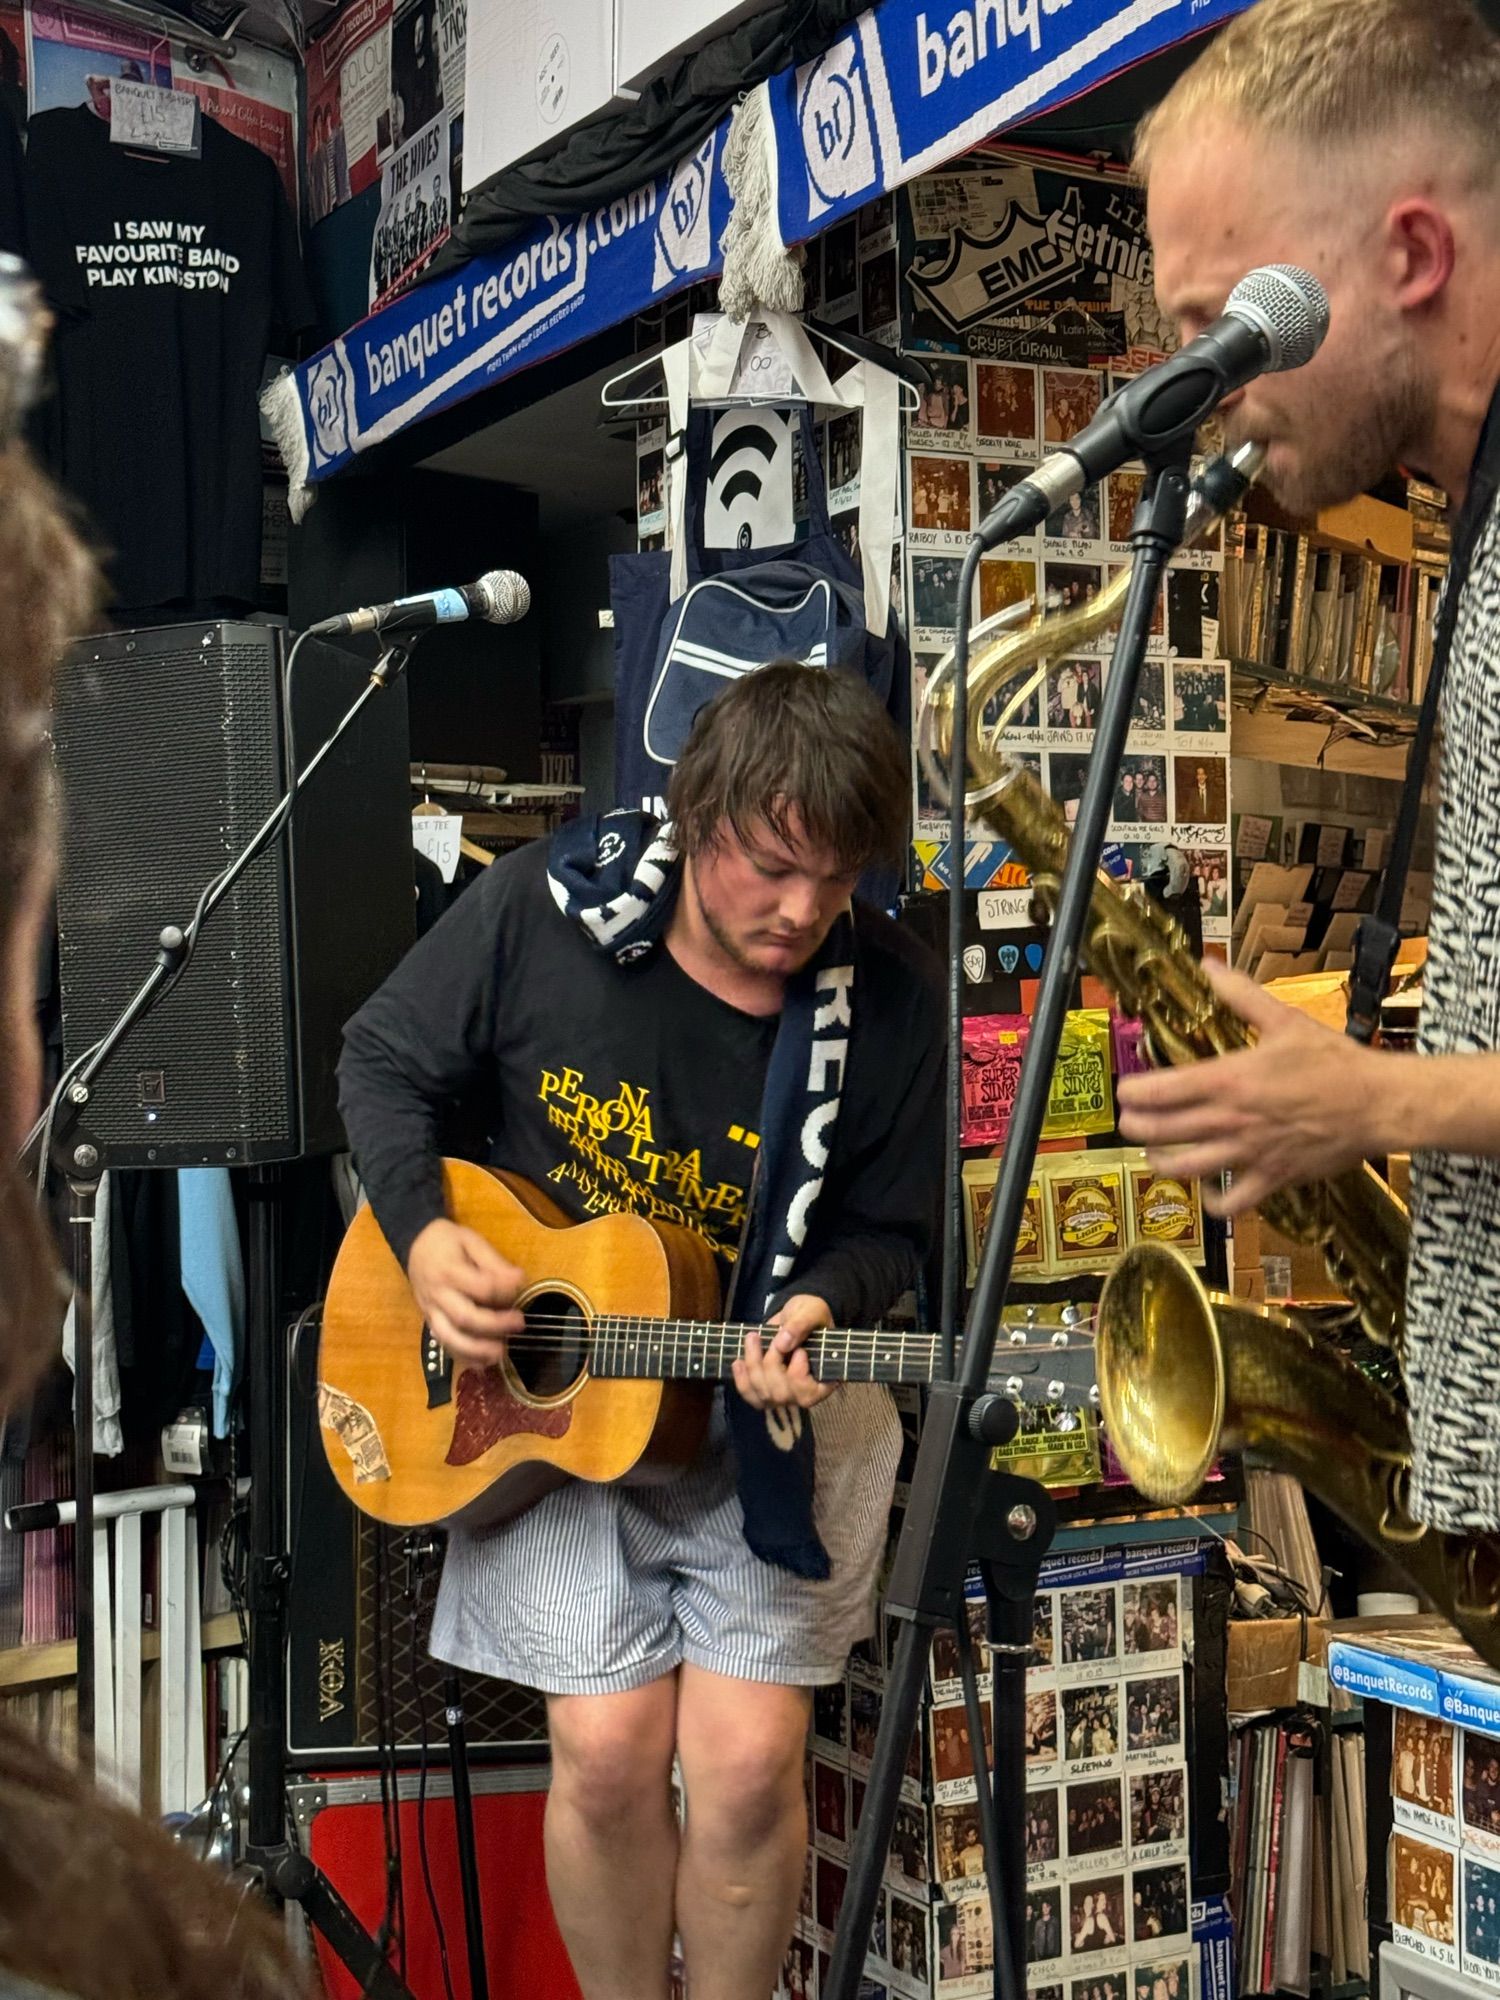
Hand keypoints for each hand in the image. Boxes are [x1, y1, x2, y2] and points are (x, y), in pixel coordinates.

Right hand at [406, 1217, 525, 1363]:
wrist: (415, 1246)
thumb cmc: (448, 1242)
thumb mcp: (472, 1241)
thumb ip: (494, 1262)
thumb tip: (519, 1279)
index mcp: (449, 1270)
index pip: (481, 1286)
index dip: (505, 1289)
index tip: (522, 1283)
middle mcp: (438, 1294)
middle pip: (465, 1317)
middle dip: (495, 1325)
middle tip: (520, 1323)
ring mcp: (432, 1311)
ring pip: (450, 1338)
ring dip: (477, 1350)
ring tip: (501, 1353)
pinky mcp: (430, 1322)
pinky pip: (444, 1344)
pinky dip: (463, 1356)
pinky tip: (482, 1363)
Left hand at [732, 1294, 835, 1411]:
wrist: (795, 1315)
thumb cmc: (811, 1314)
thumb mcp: (812, 1311)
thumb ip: (801, 1325)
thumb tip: (782, 1343)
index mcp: (825, 1380)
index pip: (808, 1394)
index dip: (798, 1374)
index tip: (800, 1351)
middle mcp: (803, 1394)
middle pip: (781, 1394)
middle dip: (772, 1363)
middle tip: (775, 1339)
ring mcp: (782, 1395)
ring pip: (762, 1394)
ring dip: (753, 1365)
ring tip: (752, 1338)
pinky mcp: (764, 1390)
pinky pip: (749, 1394)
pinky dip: (741, 1378)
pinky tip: (738, 1361)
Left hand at [1115, 959, 1388, 1215]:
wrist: (1378, 1103)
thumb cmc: (1333, 1061)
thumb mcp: (1284, 1019)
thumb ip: (1240, 994)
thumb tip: (1207, 966)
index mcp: (1228, 1079)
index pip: (1158, 1091)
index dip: (1131, 1093)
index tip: (1125, 1090)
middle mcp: (1230, 1120)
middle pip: (1159, 1132)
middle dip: (1135, 1127)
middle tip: (1130, 1120)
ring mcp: (1249, 1154)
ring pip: (1184, 1170)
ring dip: (1161, 1162)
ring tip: (1157, 1152)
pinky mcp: (1271, 1179)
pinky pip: (1230, 1203)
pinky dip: (1212, 1200)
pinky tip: (1208, 1186)